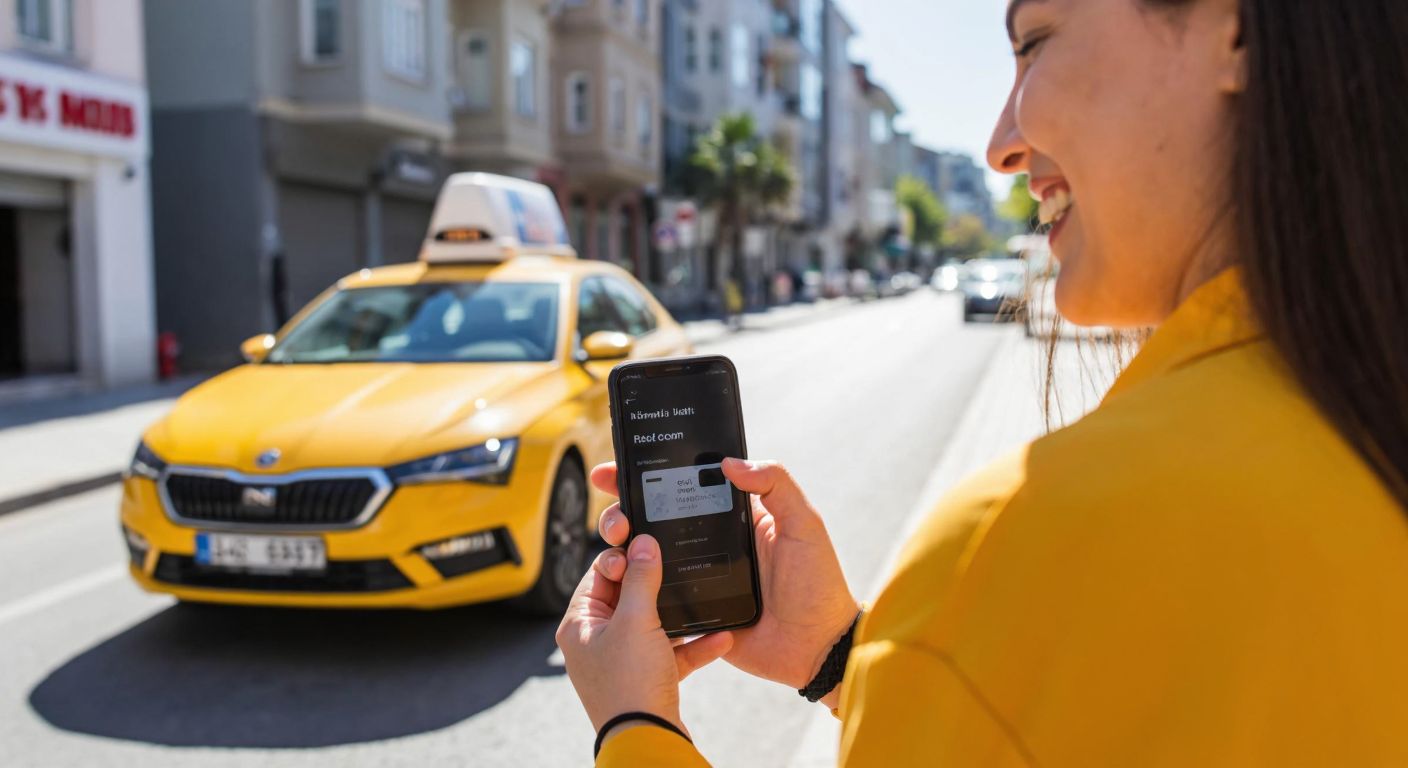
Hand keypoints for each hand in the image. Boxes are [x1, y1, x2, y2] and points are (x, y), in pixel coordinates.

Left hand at [556, 533, 734, 739]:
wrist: (649, 741)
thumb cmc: (629, 686)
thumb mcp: (636, 622)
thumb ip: (642, 579)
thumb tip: (643, 543)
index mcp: (580, 624)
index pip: (599, 575)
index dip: (622, 557)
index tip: (645, 546)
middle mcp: (596, 641)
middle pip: (628, 598)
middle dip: (657, 585)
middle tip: (676, 566)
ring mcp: (622, 662)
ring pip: (653, 625)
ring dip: (681, 615)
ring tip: (703, 598)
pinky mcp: (646, 679)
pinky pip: (671, 653)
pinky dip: (693, 645)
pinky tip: (720, 637)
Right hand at [592, 459, 860, 705]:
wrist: (817, 647)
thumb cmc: (818, 584)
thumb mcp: (804, 524)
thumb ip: (776, 485)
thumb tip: (728, 463)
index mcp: (732, 517)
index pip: (682, 488)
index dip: (647, 477)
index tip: (614, 471)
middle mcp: (709, 544)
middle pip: (653, 520)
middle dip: (622, 513)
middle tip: (616, 519)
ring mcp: (697, 579)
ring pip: (646, 558)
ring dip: (621, 549)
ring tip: (615, 546)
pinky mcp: (692, 613)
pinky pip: (654, 598)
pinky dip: (632, 590)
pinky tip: (618, 583)